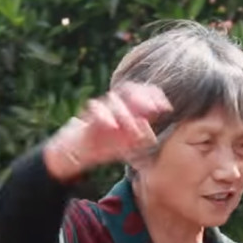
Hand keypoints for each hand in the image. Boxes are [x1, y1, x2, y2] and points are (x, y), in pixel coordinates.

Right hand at [44, 82, 172, 181]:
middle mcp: (115, 105)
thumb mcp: (128, 144)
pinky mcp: (87, 116)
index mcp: (127, 108)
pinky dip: (104, 116)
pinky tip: (113, 126)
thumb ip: (141, 138)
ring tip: (135, 127)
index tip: (166, 106)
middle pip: (129, 91)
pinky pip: (95, 110)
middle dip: (142, 98)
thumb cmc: (106, 145)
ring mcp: (102, 109)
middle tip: (155, 108)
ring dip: (126, 113)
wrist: (76, 151)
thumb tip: (151, 135)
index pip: (141, 93)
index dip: (154, 96)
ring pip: (114, 100)